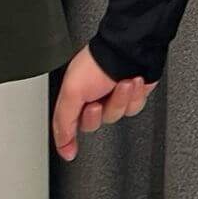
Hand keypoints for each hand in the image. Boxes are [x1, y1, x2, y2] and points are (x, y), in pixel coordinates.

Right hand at [52, 45, 157, 160]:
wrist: (130, 47)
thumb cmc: (99, 61)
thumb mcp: (71, 92)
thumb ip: (63, 122)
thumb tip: (63, 147)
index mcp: (75, 95)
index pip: (68, 125)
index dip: (68, 140)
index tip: (71, 151)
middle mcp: (94, 96)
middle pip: (93, 124)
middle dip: (96, 114)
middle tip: (97, 103)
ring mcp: (114, 95)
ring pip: (115, 115)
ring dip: (119, 100)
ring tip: (122, 83)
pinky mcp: (133, 93)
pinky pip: (133, 107)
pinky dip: (134, 96)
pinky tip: (134, 81)